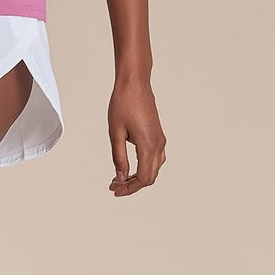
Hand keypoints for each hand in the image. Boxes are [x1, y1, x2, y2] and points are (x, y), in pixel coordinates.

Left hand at [107, 76, 165, 195]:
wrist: (135, 83)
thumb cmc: (123, 104)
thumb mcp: (115, 133)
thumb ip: (118, 157)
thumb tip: (120, 176)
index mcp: (148, 145)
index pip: (143, 178)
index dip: (129, 188)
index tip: (115, 190)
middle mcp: (158, 144)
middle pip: (150, 177)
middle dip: (132, 185)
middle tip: (114, 186)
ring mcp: (160, 140)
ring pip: (153, 169)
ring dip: (138, 177)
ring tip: (119, 178)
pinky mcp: (158, 135)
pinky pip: (154, 158)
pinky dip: (143, 167)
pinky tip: (129, 167)